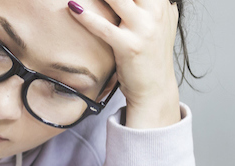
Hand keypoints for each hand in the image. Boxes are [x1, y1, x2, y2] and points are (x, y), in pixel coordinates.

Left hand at [68, 0, 181, 128]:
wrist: (155, 88)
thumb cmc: (151, 55)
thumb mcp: (161, 23)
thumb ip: (154, 3)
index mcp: (161, 4)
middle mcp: (156, 12)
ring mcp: (144, 29)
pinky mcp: (129, 47)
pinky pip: (104, 27)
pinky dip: (86, 16)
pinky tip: (73, 7)